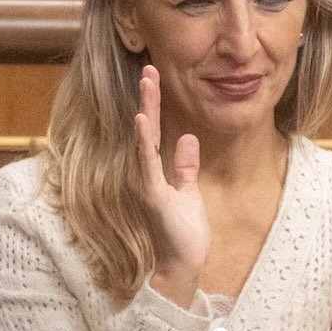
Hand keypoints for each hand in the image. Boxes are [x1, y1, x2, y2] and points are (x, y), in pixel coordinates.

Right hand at [136, 65, 209, 303]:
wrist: (182, 263)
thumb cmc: (184, 232)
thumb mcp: (189, 192)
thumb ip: (185, 166)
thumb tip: (189, 138)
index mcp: (155, 170)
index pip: (153, 130)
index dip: (153, 103)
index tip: (154, 76)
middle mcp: (145, 173)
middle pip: (146, 128)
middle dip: (148, 98)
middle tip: (149, 67)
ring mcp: (147, 183)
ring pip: (145, 140)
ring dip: (145, 110)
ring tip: (147, 84)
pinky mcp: (153, 195)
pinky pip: (148, 164)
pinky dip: (143, 142)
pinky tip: (142, 121)